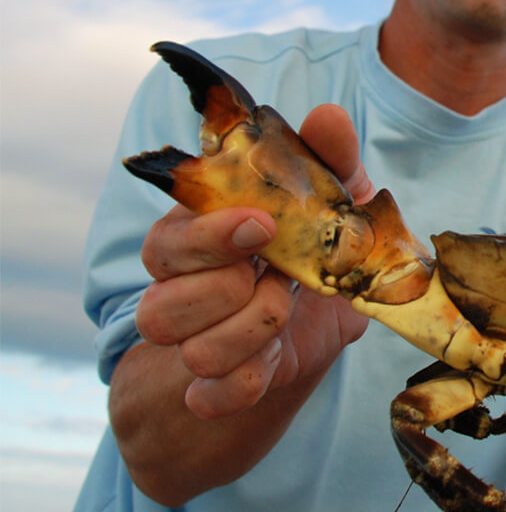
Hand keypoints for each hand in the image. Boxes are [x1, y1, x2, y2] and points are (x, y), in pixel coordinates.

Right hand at [134, 104, 371, 418]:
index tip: (262, 225)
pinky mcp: (213, 388)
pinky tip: (272, 361)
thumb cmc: (318, 251)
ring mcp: (191, 342)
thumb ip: (331, 161)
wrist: (317, 330)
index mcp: (197, 235)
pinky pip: (212, 395)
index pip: (169, 237)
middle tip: (280, 276)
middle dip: (235, 292)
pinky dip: (246, 382)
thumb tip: (328, 117)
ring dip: (251, 333)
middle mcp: (179, 289)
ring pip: (192, 350)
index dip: (212, 235)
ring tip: (285, 310)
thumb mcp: (335, 204)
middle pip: (165, 302)